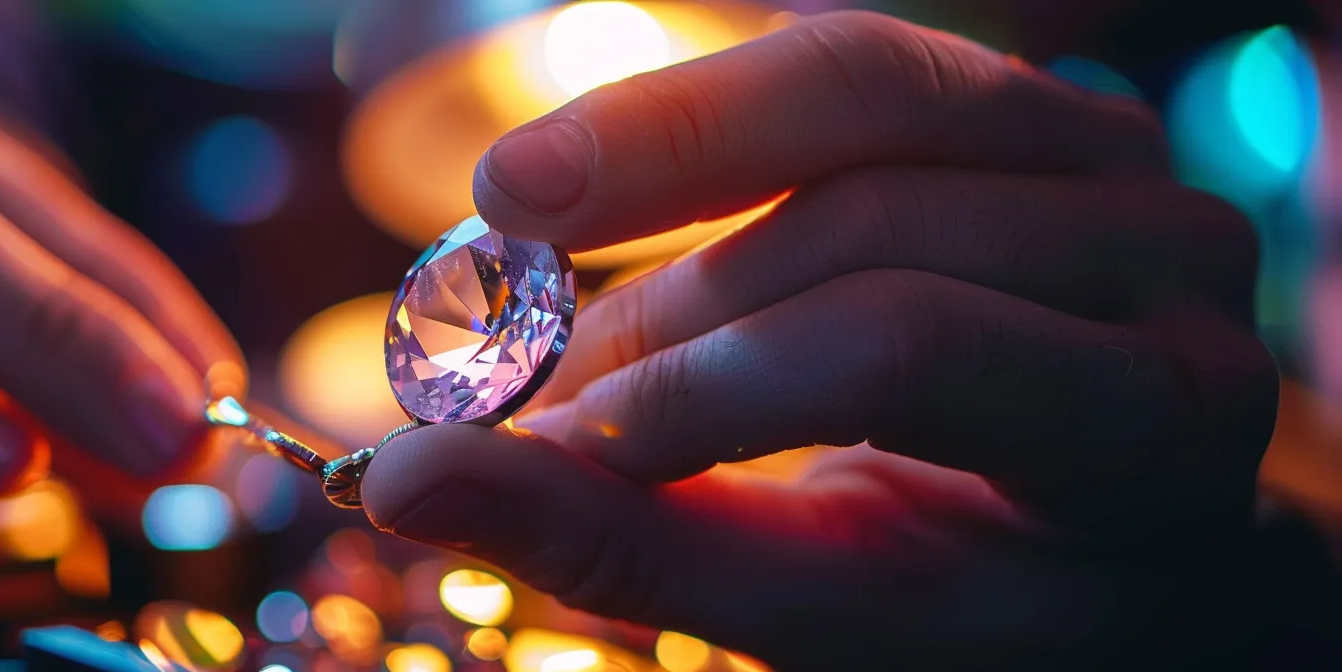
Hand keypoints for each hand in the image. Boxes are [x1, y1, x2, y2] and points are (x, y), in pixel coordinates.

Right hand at [362, 12, 1278, 668]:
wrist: (1096, 527)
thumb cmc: (973, 595)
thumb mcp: (822, 607)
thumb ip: (637, 547)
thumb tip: (412, 488)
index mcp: (1151, 425)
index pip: (912, 349)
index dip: (701, 384)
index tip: (546, 446)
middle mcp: (1170, 258)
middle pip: (875, 202)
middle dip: (665, 288)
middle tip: (509, 342)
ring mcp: (1110, 155)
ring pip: (862, 81)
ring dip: (665, 158)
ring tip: (538, 240)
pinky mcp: (1025, 102)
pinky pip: (848, 61)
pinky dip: (707, 112)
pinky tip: (611, 176)